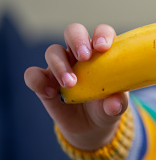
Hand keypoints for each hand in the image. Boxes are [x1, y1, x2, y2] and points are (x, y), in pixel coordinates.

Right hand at [24, 23, 128, 150]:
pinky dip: (38, 81)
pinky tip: (50, 93)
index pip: (102, 32)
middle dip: (77, 40)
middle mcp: (79, 54)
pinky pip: (33, 74)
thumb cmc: (107, 107)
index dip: (102, 34)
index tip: (102, 47)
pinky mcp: (44, 81)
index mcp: (101, 53)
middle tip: (84, 57)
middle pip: (74, 32)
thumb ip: (117, 103)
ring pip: (53, 51)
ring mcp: (60, 66)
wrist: (90, 127)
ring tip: (71, 84)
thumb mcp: (116, 107)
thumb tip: (114, 104)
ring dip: (60, 65)